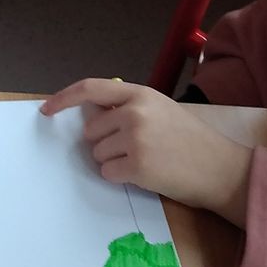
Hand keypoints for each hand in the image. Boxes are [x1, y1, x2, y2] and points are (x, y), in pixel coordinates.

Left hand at [41, 80, 253, 224]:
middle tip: (135, 148)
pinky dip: (120, 177)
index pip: (91, 89)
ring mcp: (135, 138)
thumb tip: (92, 116)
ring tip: (146, 160)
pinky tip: (145, 174)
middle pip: (91, 131)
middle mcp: (135, 112)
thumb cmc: (191, 140)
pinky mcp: (137, 165)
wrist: (220, 167)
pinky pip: (107, 173)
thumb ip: (128, 107)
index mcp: (140, 93)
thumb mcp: (160, 109)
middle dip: (104, 143)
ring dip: (114, 162)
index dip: (64, 98)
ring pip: (98, 154)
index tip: (46, 110)